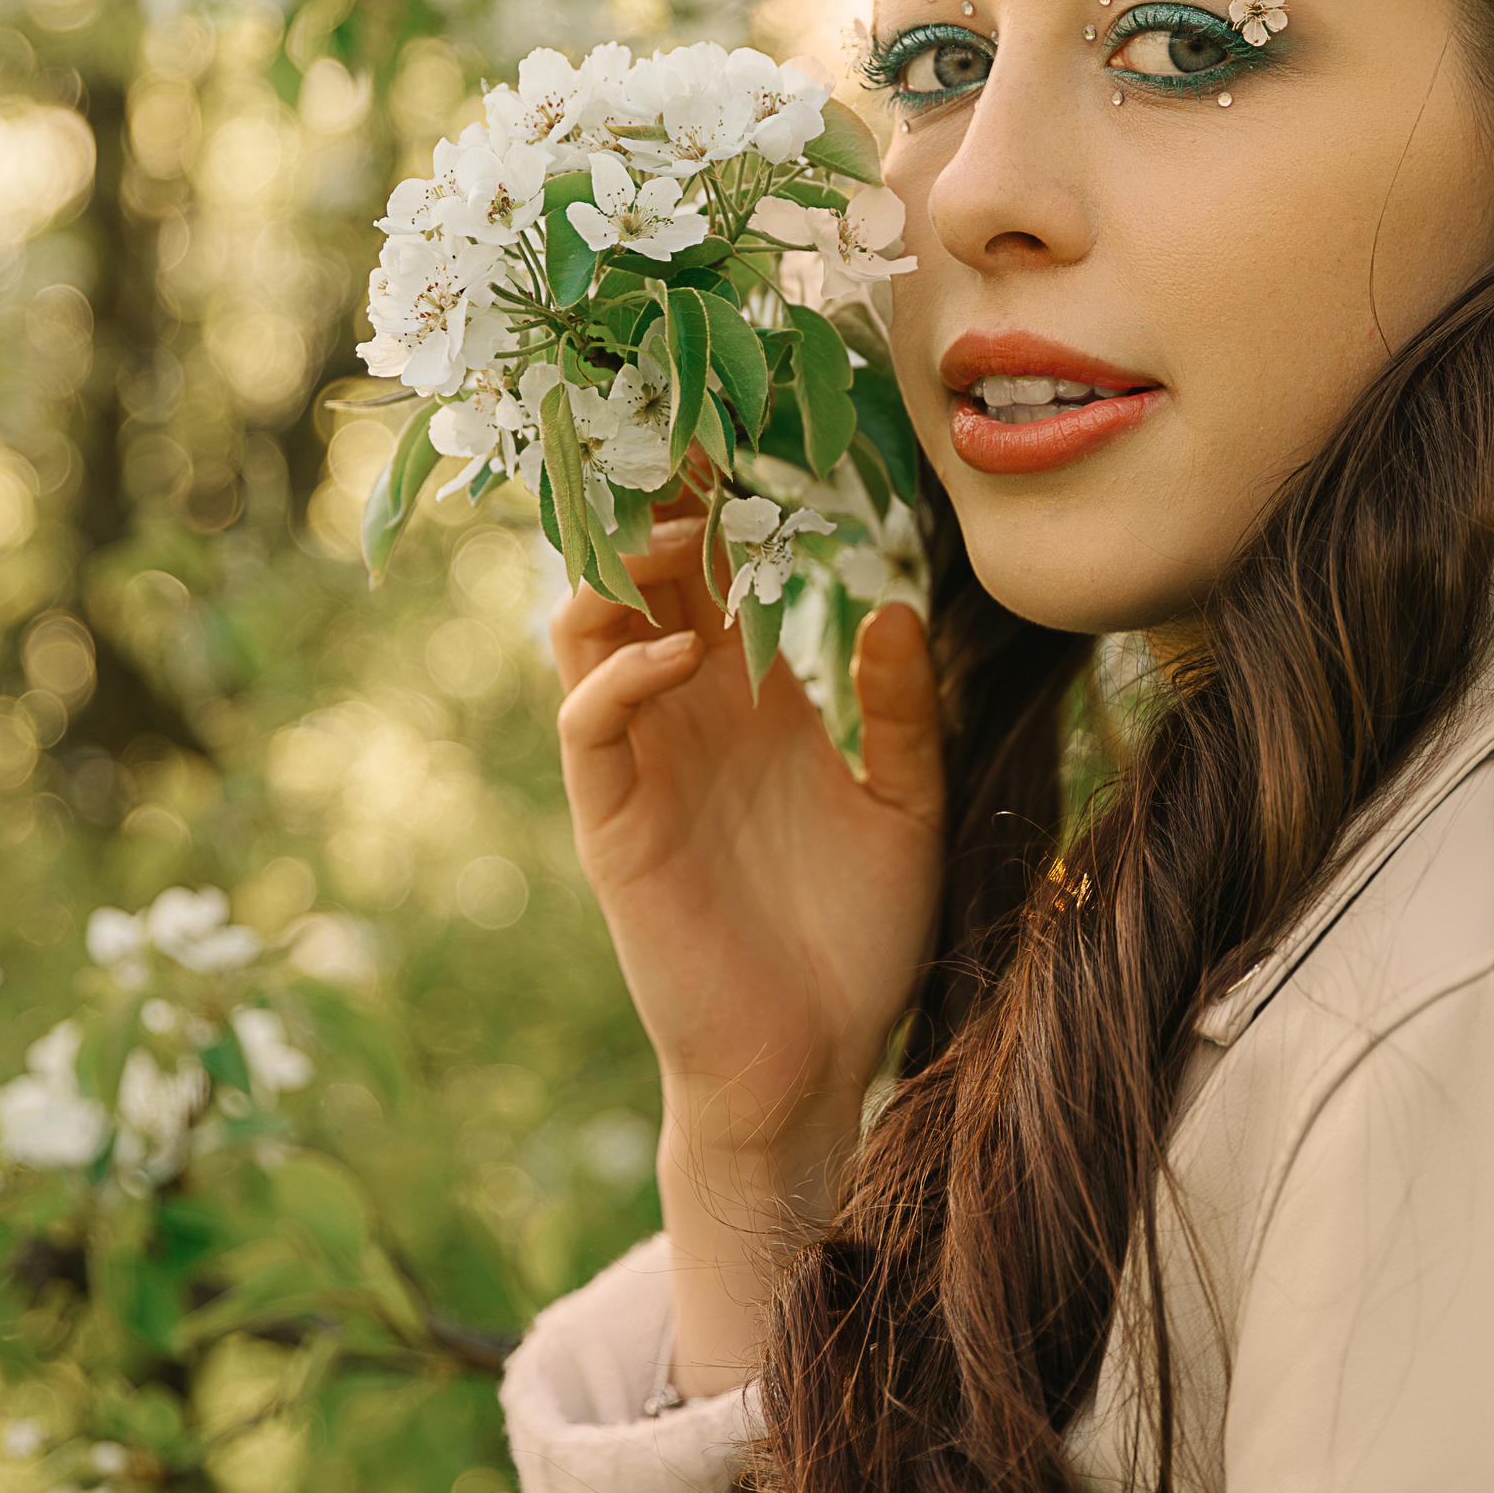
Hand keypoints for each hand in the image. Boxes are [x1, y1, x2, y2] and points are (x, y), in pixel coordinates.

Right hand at [547, 503, 945, 1391]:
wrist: (814, 1065)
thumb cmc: (856, 941)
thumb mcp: (909, 808)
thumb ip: (900, 710)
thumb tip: (893, 606)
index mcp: (751, 698)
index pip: (715, 569)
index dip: (722, 501)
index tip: (756, 427)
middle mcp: (685, 715)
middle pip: (637, 573)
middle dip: (657, 503)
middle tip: (699, 443)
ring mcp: (642, 766)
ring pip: (584, 629)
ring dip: (624, 571)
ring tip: (683, 540)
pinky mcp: (616, 825)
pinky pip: (589, 725)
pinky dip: (622, 674)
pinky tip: (685, 654)